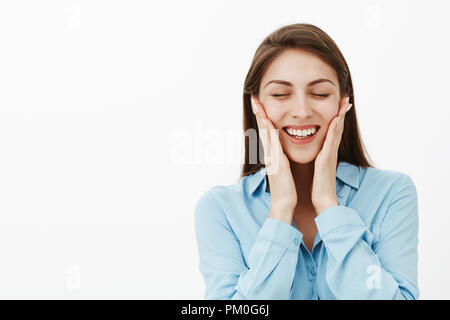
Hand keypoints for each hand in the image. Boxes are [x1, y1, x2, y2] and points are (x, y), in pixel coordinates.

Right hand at [250, 96, 296, 221]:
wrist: (284, 204)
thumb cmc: (286, 189)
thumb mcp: (283, 171)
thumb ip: (281, 161)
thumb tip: (280, 155)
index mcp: (272, 156)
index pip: (267, 134)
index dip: (263, 119)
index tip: (260, 106)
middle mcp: (269, 154)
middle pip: (262, 130)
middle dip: (259, 114)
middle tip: (254, 99)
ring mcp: (271, 158)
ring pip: (265, 134)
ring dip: (261, 118)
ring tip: (258, 104)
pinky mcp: (276, 162)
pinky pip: (272, 143)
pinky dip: (269, 131)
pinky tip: (267, 121)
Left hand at [312, 95, 352, 215]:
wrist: (323, 200)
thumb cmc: (319, 186)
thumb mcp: (319, 168)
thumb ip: (320, 159)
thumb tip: (319, 153)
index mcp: (327, 152)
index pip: (332, 131)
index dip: (337, 117)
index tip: (339, 104)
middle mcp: (330, 151)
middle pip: (338, 127)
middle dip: (342, 112)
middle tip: (347, 98)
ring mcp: (330, 154)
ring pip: (337, 131)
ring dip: (341, 116)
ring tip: (345, 103)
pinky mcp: (327, 159)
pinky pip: (331, 141)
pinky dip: (335, 130)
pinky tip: (336, 119)